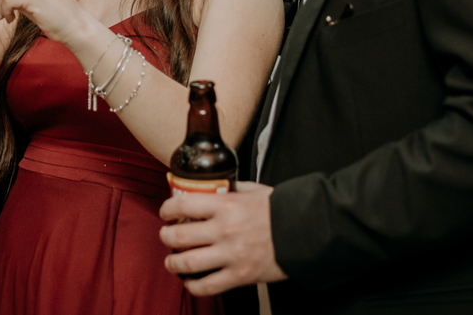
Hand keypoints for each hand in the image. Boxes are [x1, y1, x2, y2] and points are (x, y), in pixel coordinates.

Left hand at [159, 183, 287, 295]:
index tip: (165, 212)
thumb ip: (230, 189)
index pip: (182, 205)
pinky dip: (192, 285)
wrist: (306, 233)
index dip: (167, 209)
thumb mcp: (253, 190)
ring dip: (173, 263)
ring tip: (172, 260)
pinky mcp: (240, 276)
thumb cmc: (280, 211)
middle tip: (166, 236)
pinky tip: (190, 280)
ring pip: (187, 263)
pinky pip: (207, 286)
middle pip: (178, 236)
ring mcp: (231, 255)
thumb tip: (211, 186)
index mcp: (226, 205)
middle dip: (165, 236)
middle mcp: (224, 230)